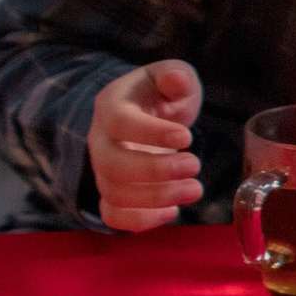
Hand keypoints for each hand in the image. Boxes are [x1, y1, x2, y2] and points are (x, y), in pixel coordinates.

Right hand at [89, 60, 205, 230]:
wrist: (146, 112)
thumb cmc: (160, 93)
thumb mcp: (172, 75)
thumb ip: (176, 75)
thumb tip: (175, 78)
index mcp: (111, 105)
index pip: (119, 122)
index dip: (150, 133)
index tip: (186, 137)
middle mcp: (100, 140)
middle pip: (112, 165)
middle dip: (156, 171)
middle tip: (194, 165)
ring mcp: (103, 169)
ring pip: (114, 193)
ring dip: (156, 197)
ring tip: (195, 190)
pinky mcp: (113, 192)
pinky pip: (113, 215)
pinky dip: (140, 221)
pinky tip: (173, 211)